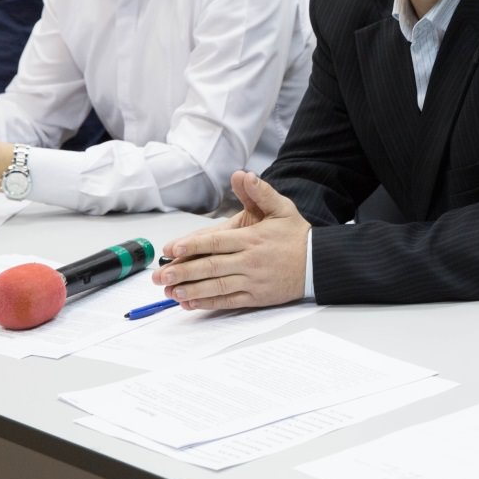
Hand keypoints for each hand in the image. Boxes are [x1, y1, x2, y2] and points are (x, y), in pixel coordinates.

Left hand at [152, 171, 308, 309]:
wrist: (319, 263)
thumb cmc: (297, 235)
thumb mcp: (282, 208)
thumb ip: (260, 192)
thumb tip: (243, 175)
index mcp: (251, 239)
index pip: (216, 243)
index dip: (192, 247)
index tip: (172, 250)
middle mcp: (249, 261)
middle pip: (210, 267)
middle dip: (182, 272)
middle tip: (160, 275)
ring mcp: (252, 281)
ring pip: (216, 286)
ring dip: (191, 290)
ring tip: (170, 291)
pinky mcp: (256, 296)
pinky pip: (228, 301)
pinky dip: (207, 303)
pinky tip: (190, 303)